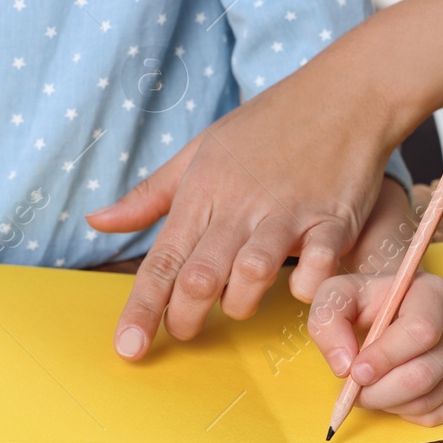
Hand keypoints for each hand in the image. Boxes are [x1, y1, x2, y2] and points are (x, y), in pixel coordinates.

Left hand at [87, 70, 406, 357]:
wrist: (344, 94)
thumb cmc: (270, 124)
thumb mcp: (200, 150)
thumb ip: (150, 195)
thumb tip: (98, 220)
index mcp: (203, 191)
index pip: (161, 260)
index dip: (141, 309)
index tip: (128, 348)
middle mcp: (240, 205)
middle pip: (199, 276)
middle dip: (184, 317)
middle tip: (184, 333)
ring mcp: (287, 212)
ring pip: (251, 272)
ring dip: (240, 303)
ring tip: (237, 307)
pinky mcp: (332, 218)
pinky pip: (318, 263)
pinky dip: (307, 285)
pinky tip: (300, 290)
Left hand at [307, 271, 442, 425]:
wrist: (396, 307)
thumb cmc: (367, 302)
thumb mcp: (337, 297)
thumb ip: (328, 321)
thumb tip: (345, 366)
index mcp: (432, 292)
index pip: (420, 332)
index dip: (385, 358)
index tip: (355, 371)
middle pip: (424, 374)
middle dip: (380, 391)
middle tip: (354, 390)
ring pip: (429, 399)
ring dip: (389, 404)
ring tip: (372, 387)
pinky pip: (440, 413)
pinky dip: (408, 413)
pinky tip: (394, 394)